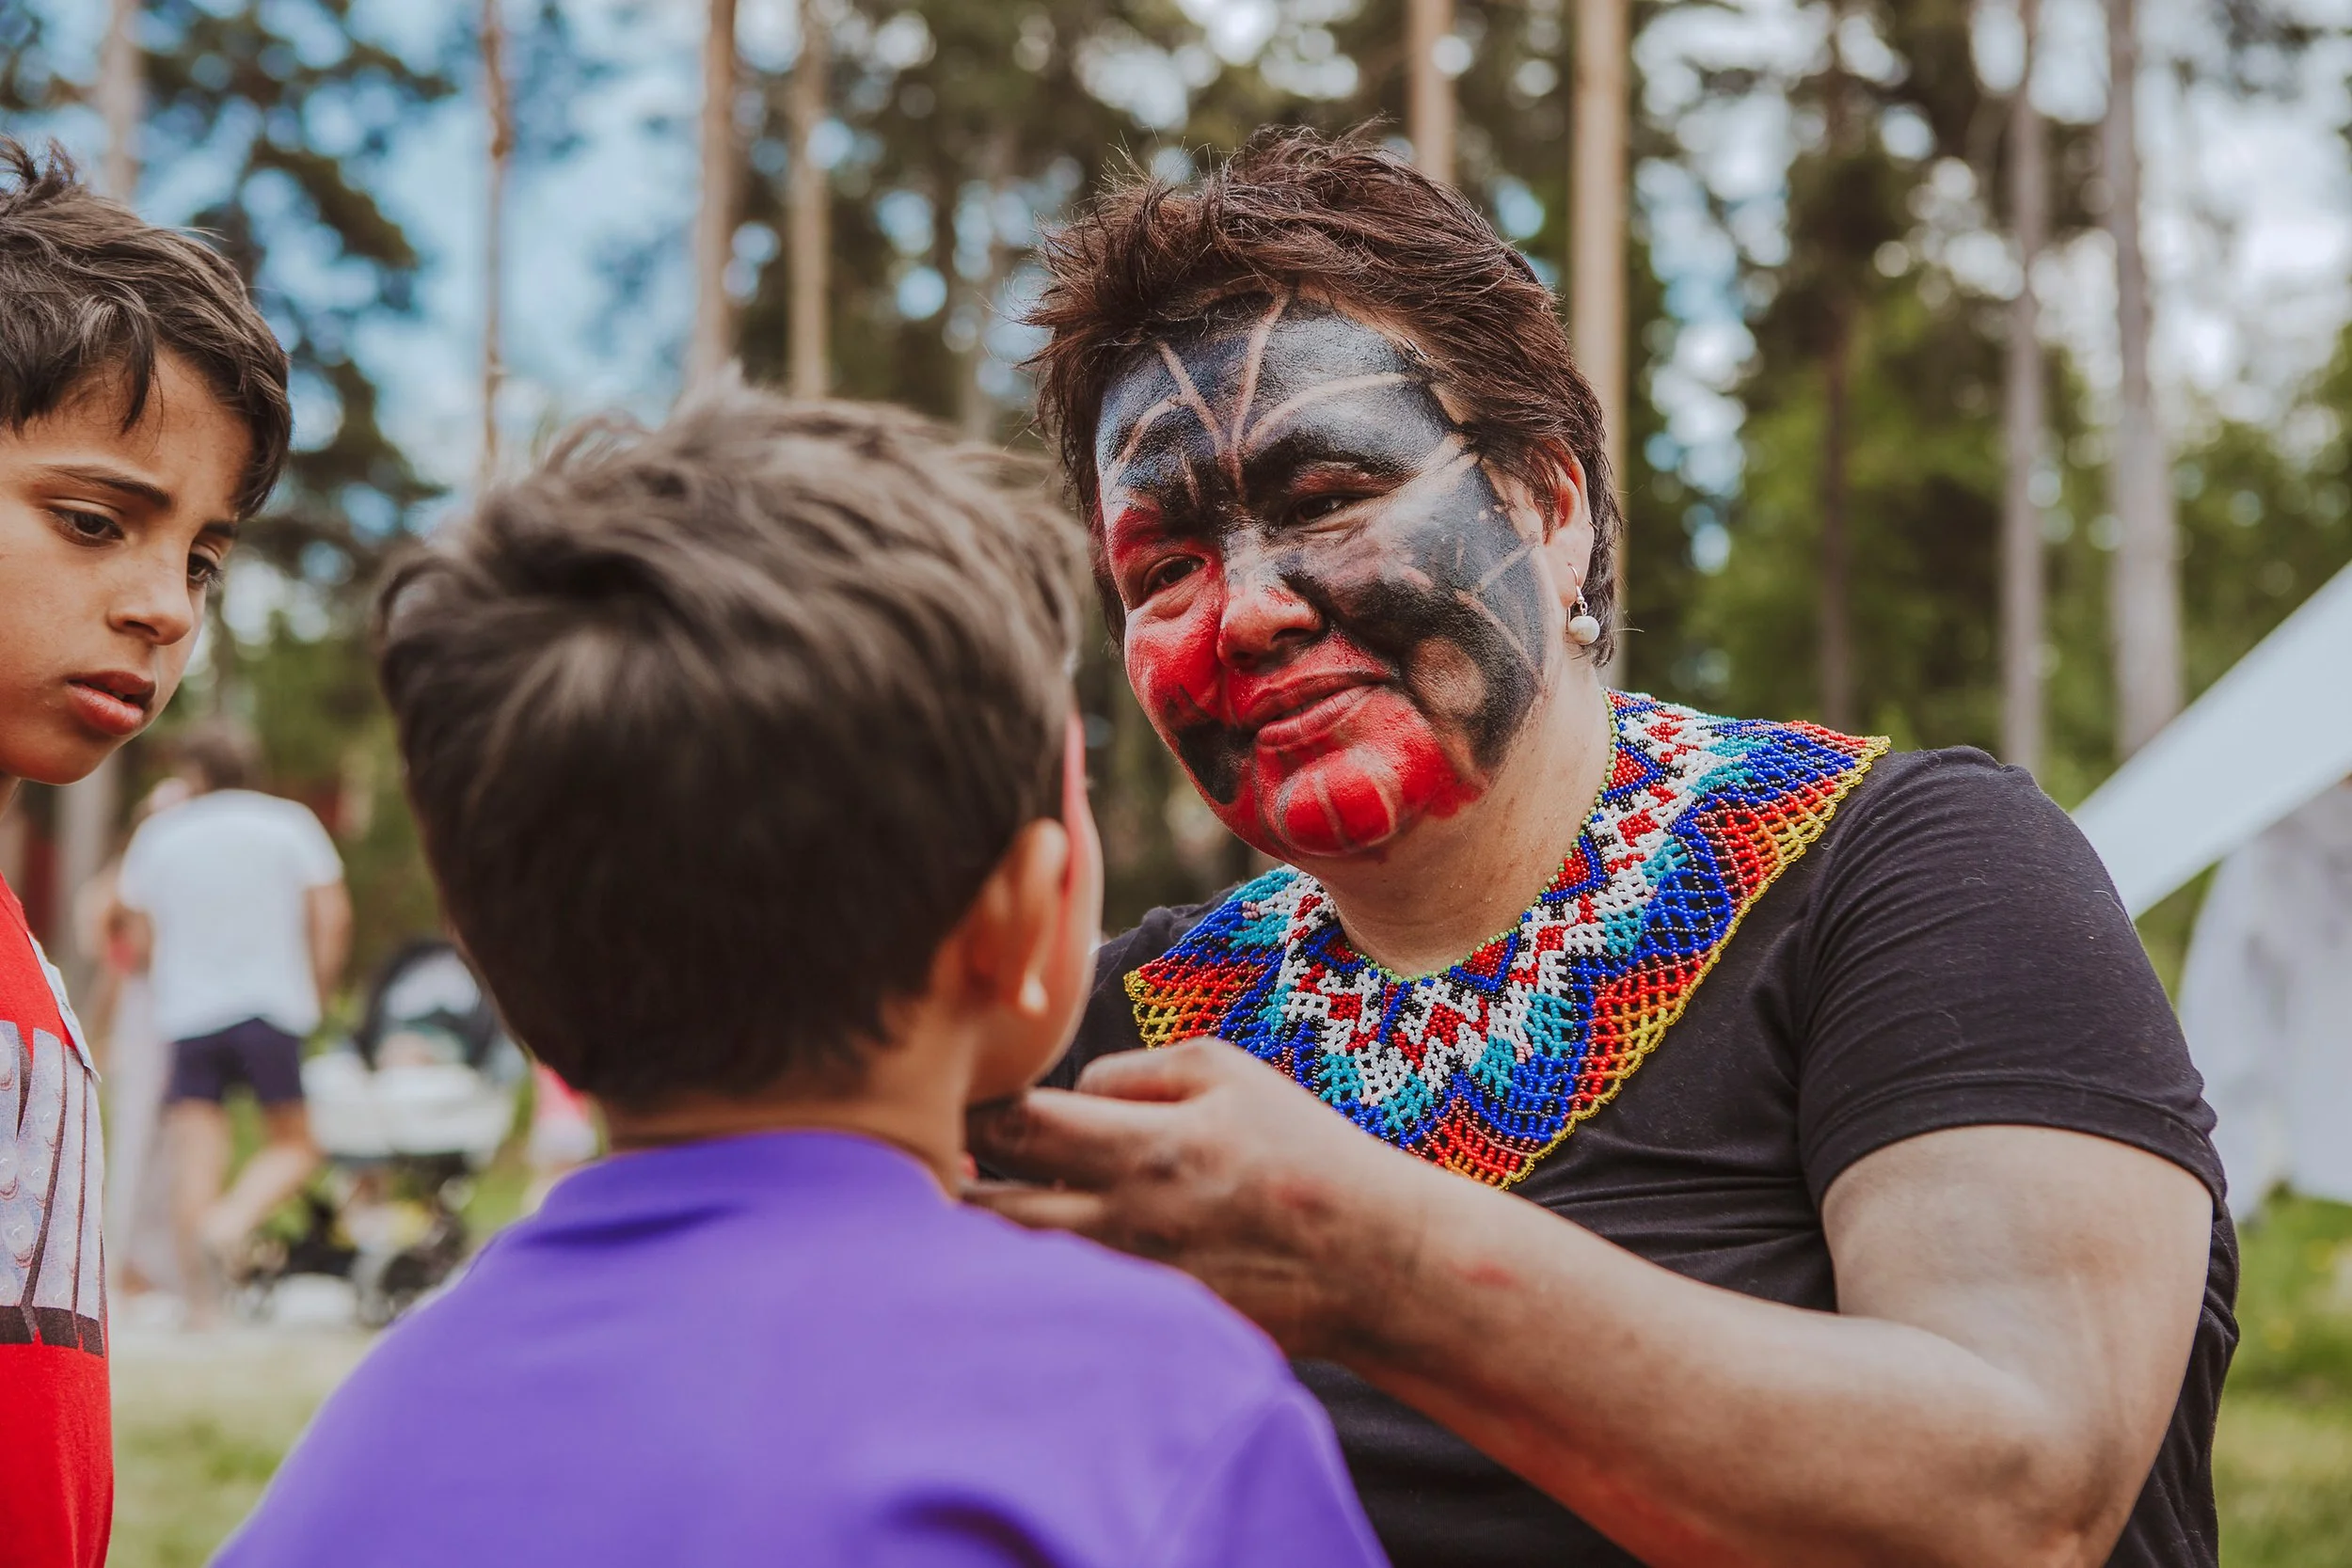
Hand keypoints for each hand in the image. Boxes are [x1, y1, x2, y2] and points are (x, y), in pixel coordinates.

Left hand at [967, 1038, 1431, 1355]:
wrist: (1372, 1260)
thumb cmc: (1297, 1149)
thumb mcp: (1225, 1072)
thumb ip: (1128, 1074)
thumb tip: (1059, 1096)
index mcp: (1151, 1147)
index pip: (1018, 1125)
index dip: (970, 1108)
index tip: (953, 1098)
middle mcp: (1133, 1224)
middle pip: (991, 1211)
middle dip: (948, 1182)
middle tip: (929, 1159)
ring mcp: (1135, 1287)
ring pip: (1015, 1269)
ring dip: (977, 1240)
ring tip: (959, 1210)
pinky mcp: (1146, 1331)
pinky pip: (1060, 1308)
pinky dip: (1028, 1287)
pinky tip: (1013, 1267)